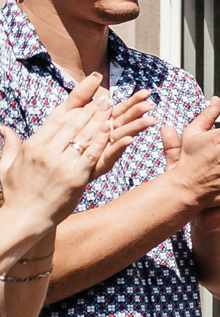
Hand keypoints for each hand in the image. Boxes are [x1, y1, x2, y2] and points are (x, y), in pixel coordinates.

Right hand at [0, 78, 149, 223]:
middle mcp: (46, 152)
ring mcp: (61, 165)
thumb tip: (4, 128)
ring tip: (111, 108)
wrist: (24, 217)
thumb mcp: (6, 166)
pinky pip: (92, 154)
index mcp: (32, 146)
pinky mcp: (76, 178)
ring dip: (99, 120)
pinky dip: (102, 140)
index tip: (87, 99)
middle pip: (72, 124)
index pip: (56, 120)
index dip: (73, 108)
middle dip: (90, 110)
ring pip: (83, 136)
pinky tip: (112, 129)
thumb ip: (10, 145)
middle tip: (104, 99)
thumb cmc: (16, 193)